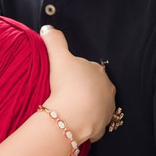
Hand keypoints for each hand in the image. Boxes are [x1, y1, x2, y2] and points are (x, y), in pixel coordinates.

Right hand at [40, 26, 115, 143]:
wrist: (72, 116)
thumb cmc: (67, 85)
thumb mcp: (58, 57)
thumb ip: (54, 40)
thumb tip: (48, 28)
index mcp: (98, 71)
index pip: (88, 69)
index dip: (76, 73)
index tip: (65, 79)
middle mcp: (107, 89)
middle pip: (94, 87)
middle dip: (83, 90)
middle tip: (66, 94)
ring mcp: (107, 109)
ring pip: (96, 105)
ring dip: (86, 107)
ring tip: (70, 110)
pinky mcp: (102, 126)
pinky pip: (93, 123)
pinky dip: (86, 123)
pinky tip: (74, 122)